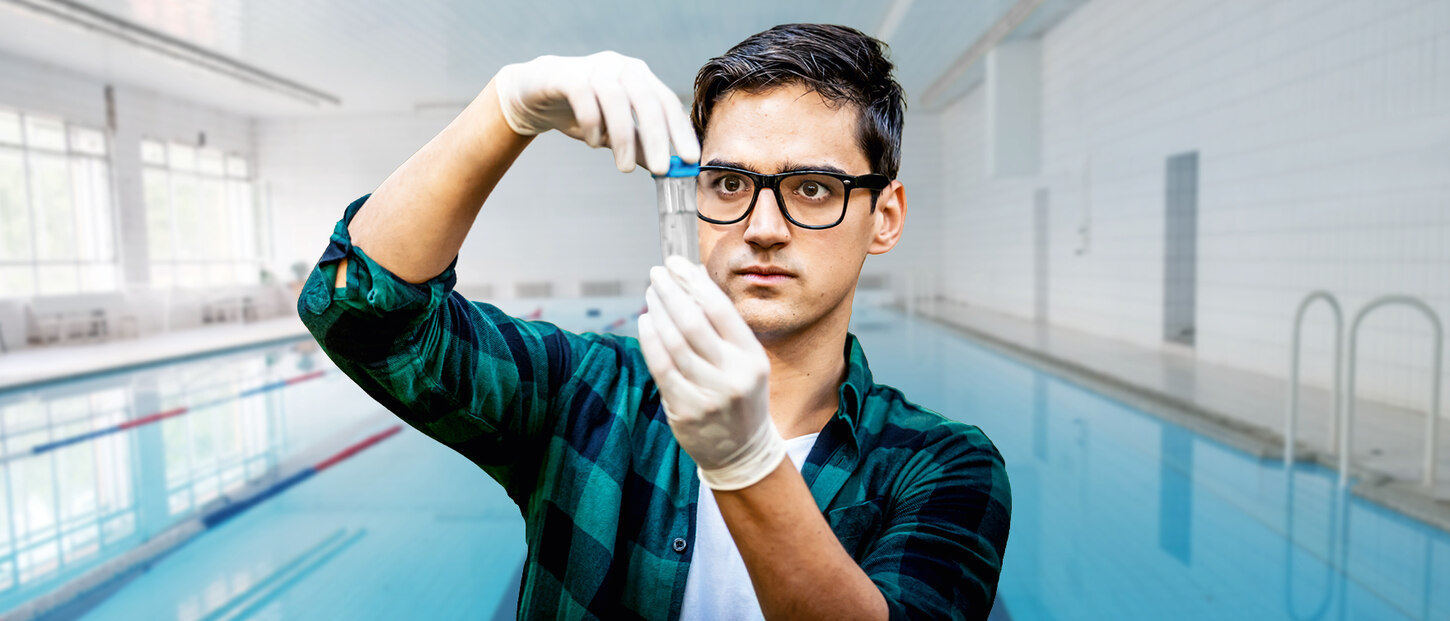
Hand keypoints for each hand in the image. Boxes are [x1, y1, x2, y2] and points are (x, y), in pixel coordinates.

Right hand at [493, 51, 700, 174]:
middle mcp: (622, 68)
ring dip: (623, 137)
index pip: (668, 103)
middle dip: (657, 137)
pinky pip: (584, 98)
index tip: (690, 160)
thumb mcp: (614, 132)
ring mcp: (595, 68)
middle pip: (647, 100)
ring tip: (623, 168)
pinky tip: (595, 142)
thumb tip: (666, 170)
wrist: (536, 92)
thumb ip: (638, 145)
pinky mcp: (567, 75)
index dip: (681, 131)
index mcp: (641, 78)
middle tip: (662, 169)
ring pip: (616, 100)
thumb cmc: (582, 110)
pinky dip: (593, 123)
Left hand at [637, 256, 786, 489]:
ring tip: (651, 294)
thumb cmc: (740, 394)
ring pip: (673, 343)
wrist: (742, 451)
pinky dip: (650, 340)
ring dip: (657, 312)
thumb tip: (692, 280)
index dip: (694, 282)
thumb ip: (722, 327)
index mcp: (752, 357)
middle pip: (693, 322)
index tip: (676, 263)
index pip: (719, 309)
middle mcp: (732, 375)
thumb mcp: (746, 361)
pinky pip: (661, 368)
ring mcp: (708, 395)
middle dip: (671, 292)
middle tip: (657, 273)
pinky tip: (645, 321)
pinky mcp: (685, 411)